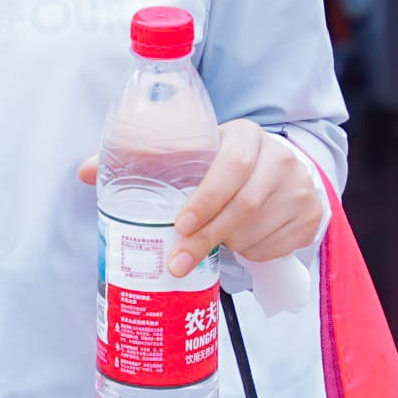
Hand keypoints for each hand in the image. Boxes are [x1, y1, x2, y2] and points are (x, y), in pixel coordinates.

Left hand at [77, 120, 329, 279]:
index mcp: (248, 135)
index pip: (232, 166)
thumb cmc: (223, 162)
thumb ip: (143, 159)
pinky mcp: (312, 216)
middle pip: (244, 206)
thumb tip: (84, 171)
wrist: (283, 168)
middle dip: (206, 238)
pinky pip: (276, 247)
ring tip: (208, 246)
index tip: (179, 226)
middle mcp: (281, 159)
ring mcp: (302, 189)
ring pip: (257, 231)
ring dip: (227, 246)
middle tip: (177, 262)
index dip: (206, 199)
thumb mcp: (192, 152)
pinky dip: (252, 253)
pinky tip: (239, 244)